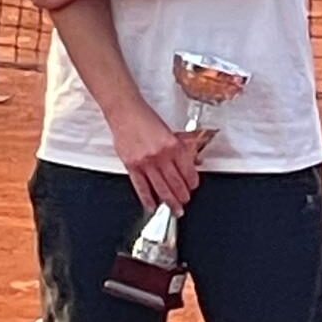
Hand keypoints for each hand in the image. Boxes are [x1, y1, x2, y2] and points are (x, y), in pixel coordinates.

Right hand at [106, 99, 199, 213]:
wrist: (126, 113)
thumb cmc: (147, 119)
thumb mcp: (171, 131)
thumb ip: (184, 146)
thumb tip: (195, 160)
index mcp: (174, 145)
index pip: (187, 170)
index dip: (192, 182)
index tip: (193, 187)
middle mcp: (161, 155)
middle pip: (175, 182)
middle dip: (182, 196)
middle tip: (185, 203)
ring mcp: (145, 162)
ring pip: (160, 187)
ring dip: (169, 201)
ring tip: (174, 209)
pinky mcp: (131, 166)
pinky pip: (141, 187)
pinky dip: (147, 198)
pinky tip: (152, 206)